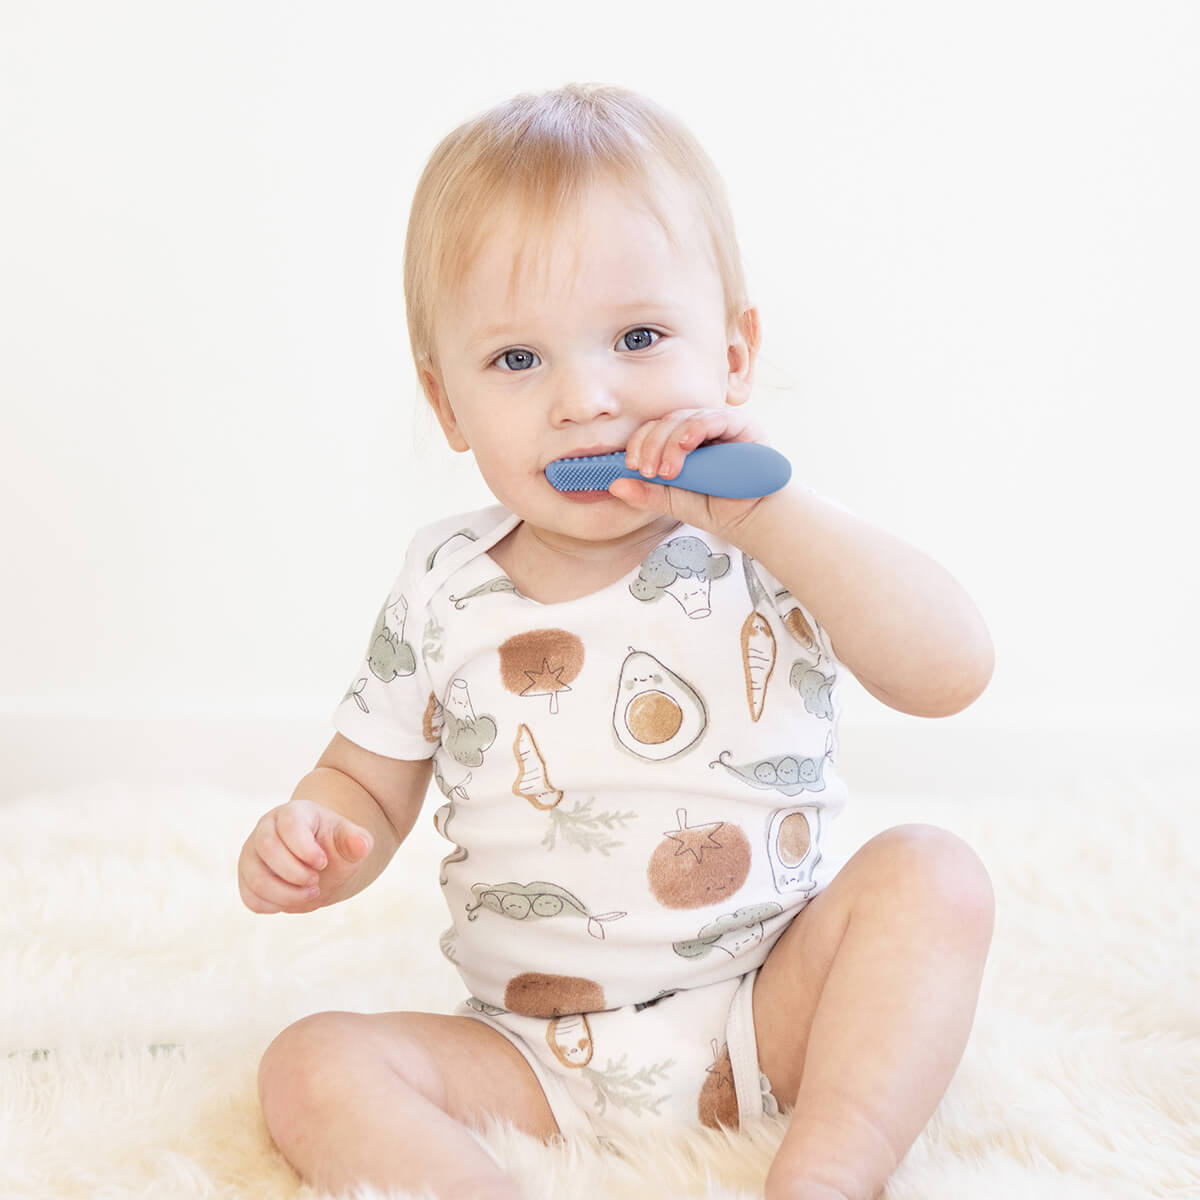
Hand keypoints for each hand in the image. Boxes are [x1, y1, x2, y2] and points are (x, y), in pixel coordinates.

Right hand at [238, 799, 373, 913]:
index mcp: (292, 812)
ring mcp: (251, 854)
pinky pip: (251, 898)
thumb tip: (362, 844)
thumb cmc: (333, 847)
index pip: (289, 824)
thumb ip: (357, 841)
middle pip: (267, 848)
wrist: (319, 863)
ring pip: (256, 877)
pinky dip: (275, 906)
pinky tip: (295, 901)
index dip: (306, 848)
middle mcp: (265, 828)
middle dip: (295, 873)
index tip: (323, 862)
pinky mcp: (246, 878)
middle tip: (316, 882)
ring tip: (311, 894)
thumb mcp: (349, 841)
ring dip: (286, 894)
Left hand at [608, 406, 771, 541]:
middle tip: (646, 470)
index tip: (630, 465)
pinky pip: (712, 418)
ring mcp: (719, 425)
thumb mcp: (676, 502)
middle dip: (650, 445)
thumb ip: (648, 494)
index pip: (653, 431)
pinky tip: (686, 446)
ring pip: (683, 419)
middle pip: (665, 422)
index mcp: (682, 443)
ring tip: (667, 471)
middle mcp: (699, 430)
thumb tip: (615, 485)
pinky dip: (695, 430)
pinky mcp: (741, 425)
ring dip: (669, 443)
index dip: (639, 444)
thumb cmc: (719, 508)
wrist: (756, 520)